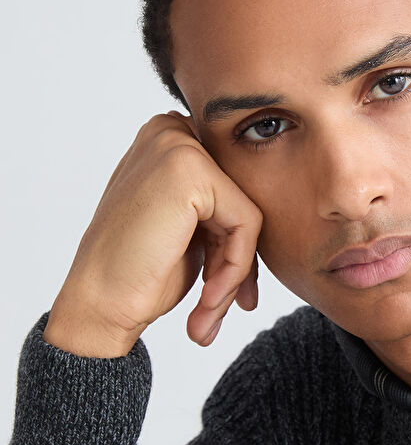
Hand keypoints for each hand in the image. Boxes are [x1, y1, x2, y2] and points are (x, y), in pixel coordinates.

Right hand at [43, 109, 262, 356]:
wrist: (98, 304)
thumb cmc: (138, 274)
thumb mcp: (190, 231)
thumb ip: (222, 209)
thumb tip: (277, 211)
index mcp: (168, 140)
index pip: (231, 192)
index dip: (233, 246)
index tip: (222, 291)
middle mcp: (171, 131)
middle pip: (242, 202)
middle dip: (237, 262)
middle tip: (216, 307)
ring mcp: (179, 145)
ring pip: (248, 217)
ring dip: (234, 275)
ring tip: (207, 313)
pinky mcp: (191, 171)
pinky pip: (247, 225)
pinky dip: (235, 271)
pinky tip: (207, 300)